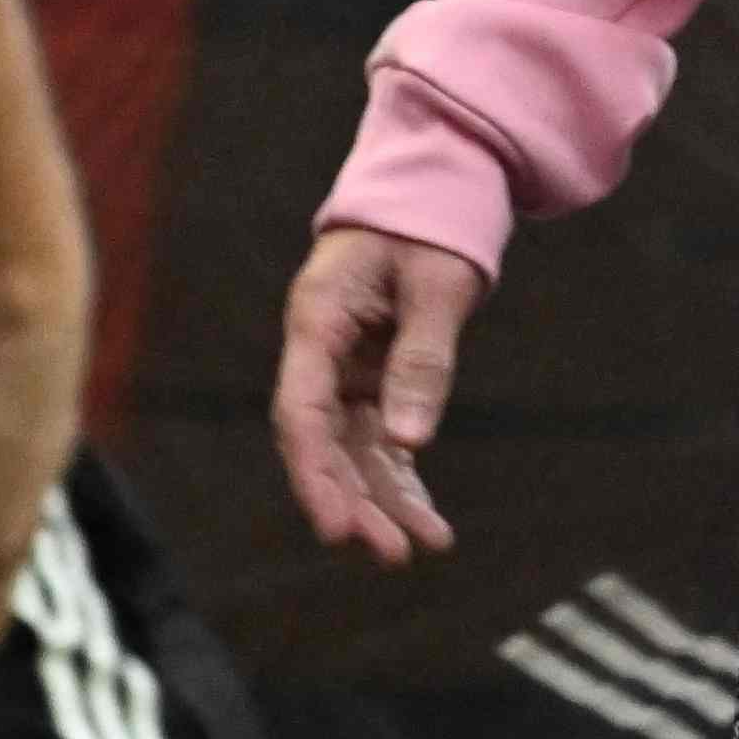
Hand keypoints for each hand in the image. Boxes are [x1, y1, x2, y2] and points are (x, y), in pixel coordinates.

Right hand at [272, 224, 482, 561]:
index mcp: (318, 318)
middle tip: (393, 554)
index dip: (315, 475)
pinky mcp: (372, 374)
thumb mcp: (437, 283)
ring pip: (352, 448)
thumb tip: (411, 441)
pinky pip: (380, 437)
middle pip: (324, 442)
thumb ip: (422, 357)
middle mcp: (321, 349)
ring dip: (382, 499)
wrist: (435, 183)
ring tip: (424, 547)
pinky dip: (402, 476)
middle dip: (354, 501)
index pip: (301, 412)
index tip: (338, 529)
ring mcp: (344, 365)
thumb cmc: (430, 221)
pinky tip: (426, 520)